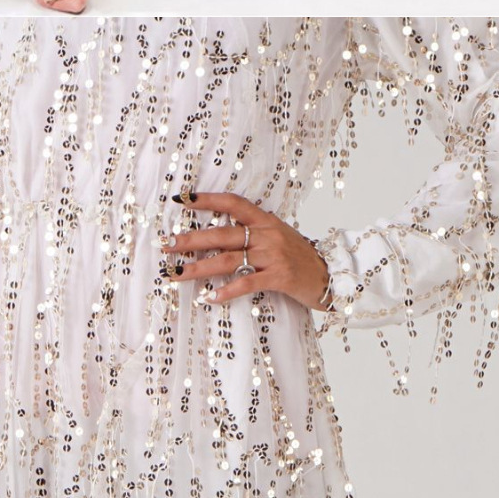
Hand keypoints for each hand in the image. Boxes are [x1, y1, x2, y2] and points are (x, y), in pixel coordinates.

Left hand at [161, 188, 329, 308]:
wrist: (331, 276)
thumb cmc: (300, 257)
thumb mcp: (278, 235)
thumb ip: (254, 231)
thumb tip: (220, 232)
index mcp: (266, 220)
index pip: (232, 203)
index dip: (207, 199)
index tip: (182, 199)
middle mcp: (267, 234)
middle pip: (222, 234)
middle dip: (191, 239)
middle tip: (166, 245)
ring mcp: (273, 255)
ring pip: (228, 260)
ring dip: (198, 267)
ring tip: (176, 272)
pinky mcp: (279, 278)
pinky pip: (246, 283)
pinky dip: (226, 292)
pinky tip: (209, 298)